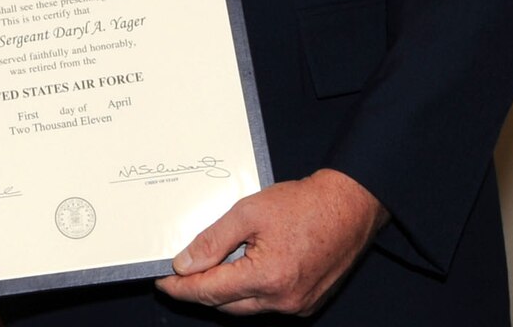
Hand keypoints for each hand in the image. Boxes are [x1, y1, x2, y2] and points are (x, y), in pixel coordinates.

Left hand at [154, 169, 386, 315]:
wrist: (350, 207)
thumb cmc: (304, 205)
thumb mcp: (248, 212)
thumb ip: (212, 240)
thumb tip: (184, 264)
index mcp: (266, 278)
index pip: (209, 291)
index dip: (180, 287)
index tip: (162, 282)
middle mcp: (282, 300)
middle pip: (225, 304)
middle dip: (200, 290)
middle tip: (180, 273)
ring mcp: (297, 305)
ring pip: (245, 307)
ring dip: (224, 292)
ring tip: (208, 268)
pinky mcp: (306, 302)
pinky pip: (266, 304)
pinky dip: (248, 291)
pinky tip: (241, 270)